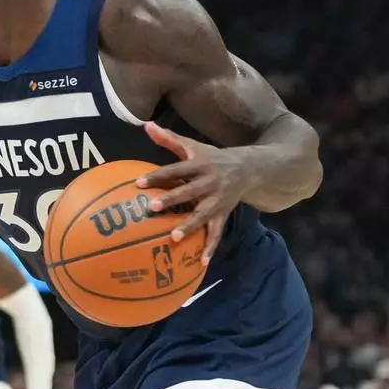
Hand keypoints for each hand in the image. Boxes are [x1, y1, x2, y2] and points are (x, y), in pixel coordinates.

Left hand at [136, 122, 251, 264]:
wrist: (250, 168)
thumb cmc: (212, 157)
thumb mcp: (193, 146)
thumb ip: (169, 139)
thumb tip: (146, 125)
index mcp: (200, 165)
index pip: (176, 169)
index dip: (158, 176)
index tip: (138, 183)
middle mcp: (210, 182)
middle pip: (189, 191)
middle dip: (172, 199)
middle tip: (152, 207)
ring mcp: (218, 200)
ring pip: (203, 214)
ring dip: (189, 226)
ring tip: (173, 237)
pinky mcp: (224, 214)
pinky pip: (217, 232)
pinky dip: (211, 247)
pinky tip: (202, 262)